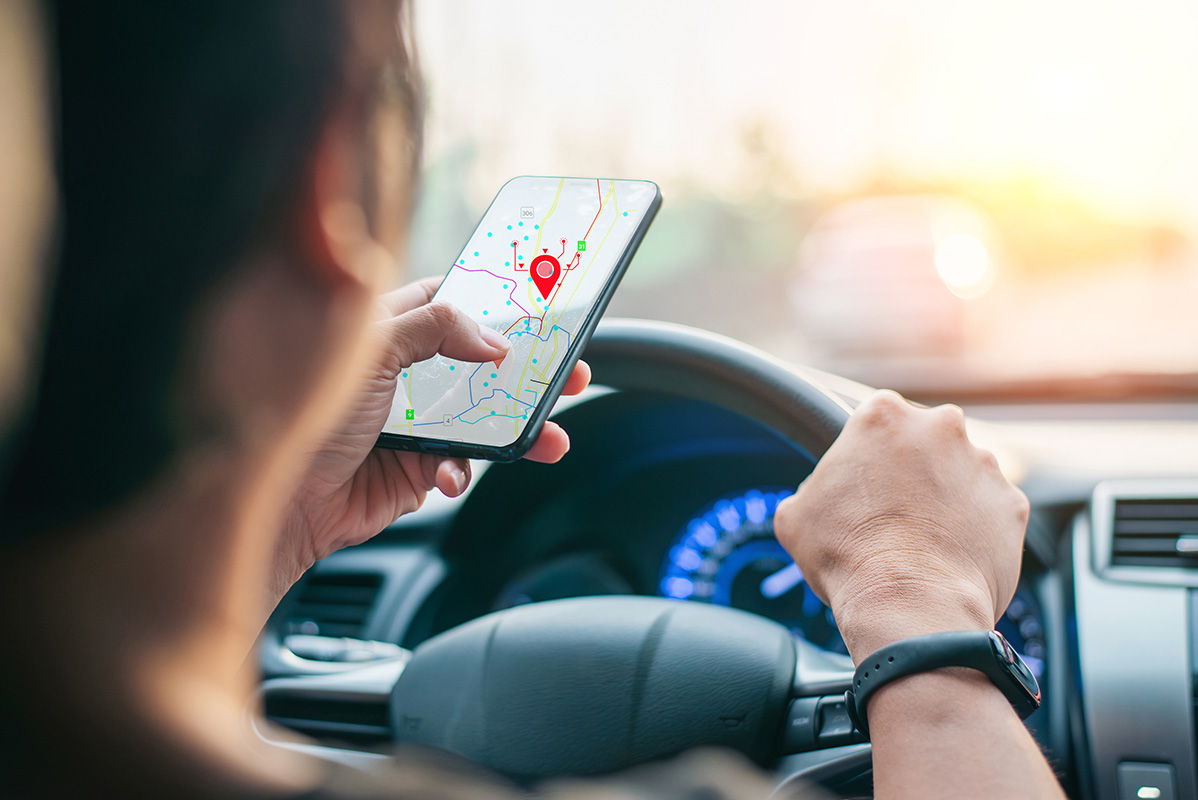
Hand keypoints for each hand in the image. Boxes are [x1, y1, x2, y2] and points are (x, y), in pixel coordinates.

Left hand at [272, 277, 591, 598]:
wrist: (280, 499)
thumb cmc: (303, 412)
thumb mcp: (369, 348)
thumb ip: (434, 329)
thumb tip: (492, 339)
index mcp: (387, 329)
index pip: (449, 302)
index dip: (491, 302)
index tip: (536, 306)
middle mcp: (404, 373)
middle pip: (481, 362)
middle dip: (527, 370)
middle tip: (569, 372)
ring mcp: (415, 422)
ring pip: (484, 418)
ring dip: (519, 428)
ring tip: (549, 437)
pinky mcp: (418, 467)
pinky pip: (461, 465)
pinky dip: (461, 471)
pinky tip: (447, 475)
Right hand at [774, 390, 1027, 662]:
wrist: (909, 604)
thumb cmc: (847, 556)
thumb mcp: (796, 514)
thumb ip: (814, 487)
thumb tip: (819, 497)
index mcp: (883, 415)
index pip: (877, 417)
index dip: (869, 451)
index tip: (866, 476)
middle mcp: (940, 427)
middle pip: (926, 439)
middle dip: (915, 468)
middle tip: (894, 509)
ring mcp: (983, 463)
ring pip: (963, 473)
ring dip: (948, 497)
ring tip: (924, 540)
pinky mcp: (1012, 503)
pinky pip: (992, 511)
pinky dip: (977, 529)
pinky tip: (951, 555)